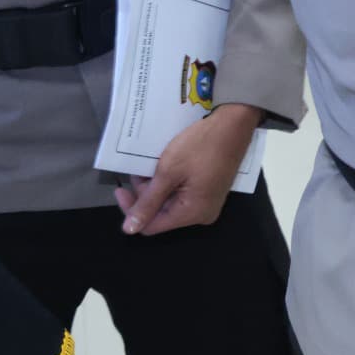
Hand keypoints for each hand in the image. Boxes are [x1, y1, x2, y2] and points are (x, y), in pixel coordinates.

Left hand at [119, 103, 259, 235]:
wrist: (234, 124)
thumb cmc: (200, 146)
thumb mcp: (168, 172)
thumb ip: (148, 202)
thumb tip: (129, 230)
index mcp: (192, 214)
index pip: (151, 226)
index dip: (132, 210)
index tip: (120, 188)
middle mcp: (202, 214)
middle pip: (162, 215)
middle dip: (146, 195)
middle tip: (138, 171)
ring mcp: (209, 202)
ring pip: (172, 203)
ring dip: (157, 187)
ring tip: (150, 166)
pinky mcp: (211, 191)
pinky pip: (184, 195)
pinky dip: (171, 183)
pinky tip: (166, 167)